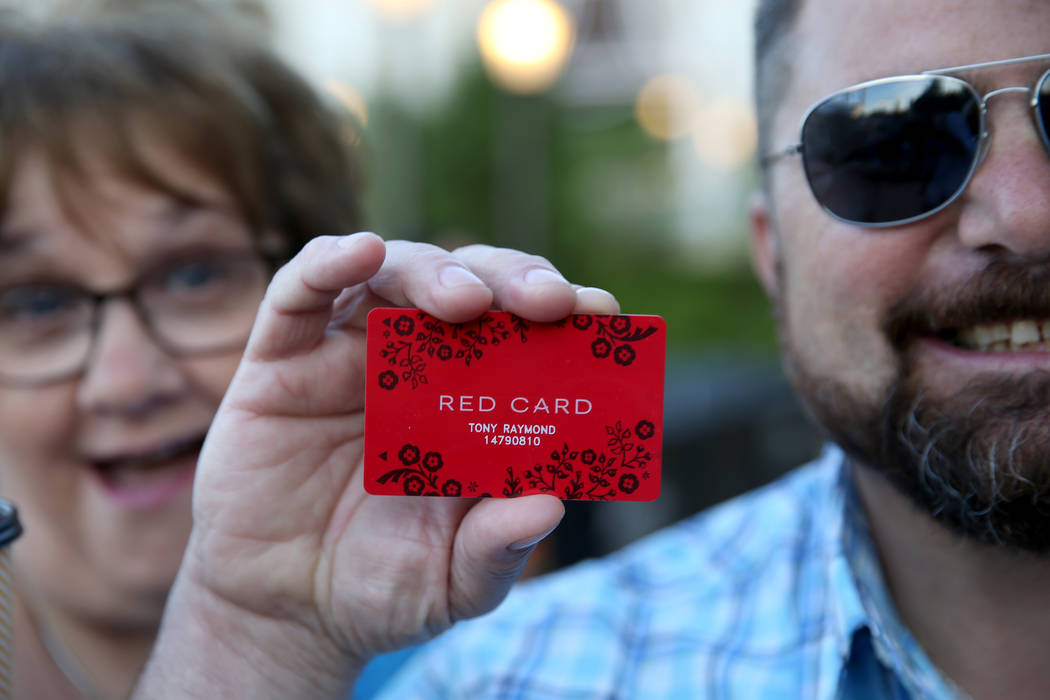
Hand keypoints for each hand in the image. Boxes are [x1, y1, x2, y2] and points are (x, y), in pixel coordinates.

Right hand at [140, 234, 618, 696]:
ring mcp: (349, 356)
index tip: (602, 315)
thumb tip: (549, 506)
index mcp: (476, 403)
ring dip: (435, 272)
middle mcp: (420, 365)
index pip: (529, 335)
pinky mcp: (281, 361)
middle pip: (473, 286)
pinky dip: (330, 262)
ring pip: (396, 274)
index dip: (567, 314)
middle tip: (545, 302)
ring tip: (464, 300)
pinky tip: (362, 253)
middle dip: (513, 281)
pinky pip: (299, 293)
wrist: (286, 611)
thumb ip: (498, 549)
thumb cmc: (384, 586)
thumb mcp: (455, 582)